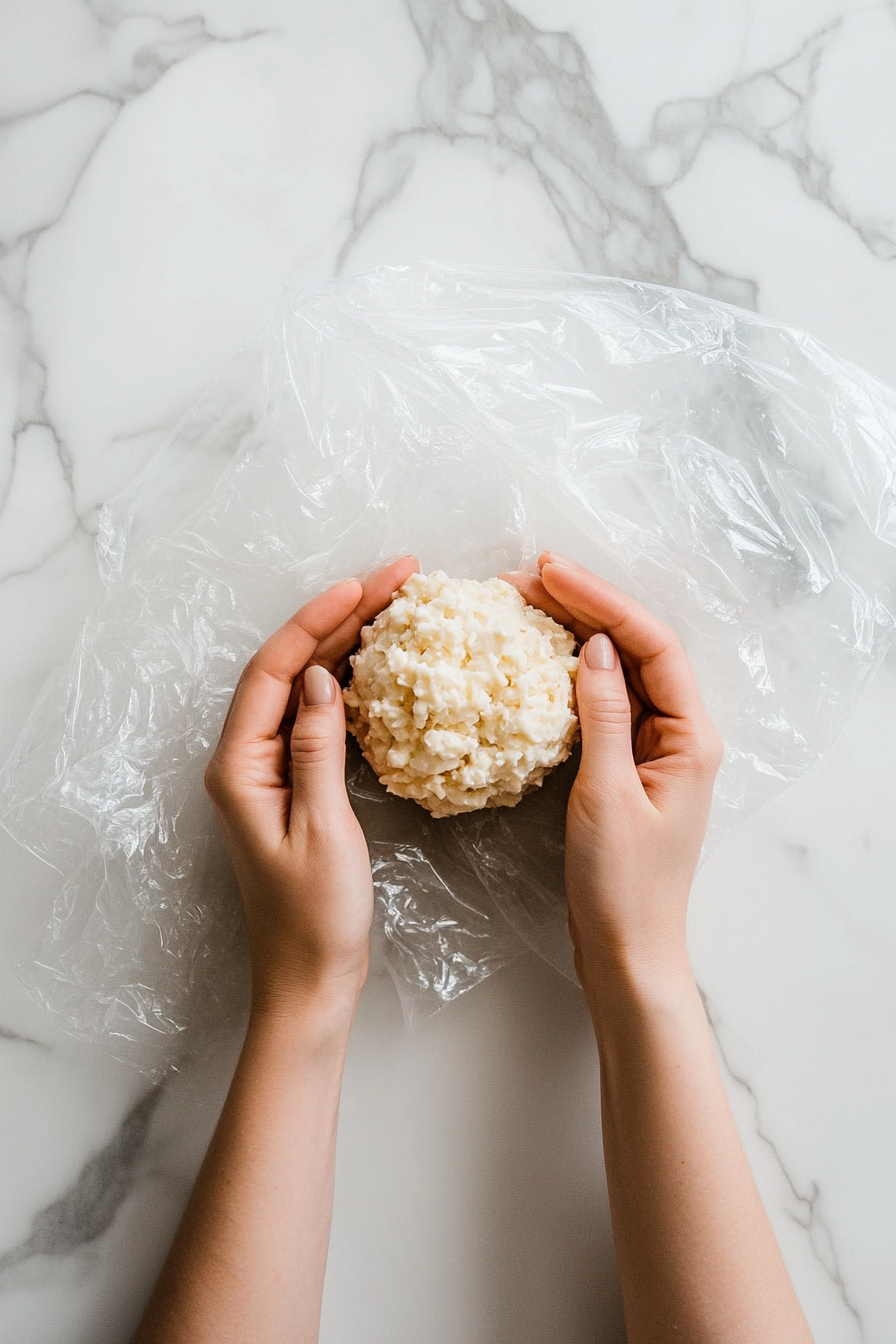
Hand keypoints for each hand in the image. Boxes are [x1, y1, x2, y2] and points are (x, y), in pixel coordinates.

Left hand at [205, 556, 419, 1015]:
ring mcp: (268, 772)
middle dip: (338, 618)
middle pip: (287, 669)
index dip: (318, 620)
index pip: (273, 670)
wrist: (310, 981)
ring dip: (344, 643)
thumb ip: (319, 748)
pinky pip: (316, 717)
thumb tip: (320, 677)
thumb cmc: (314, 918)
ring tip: (392, 604)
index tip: (364, 584)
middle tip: (395, 578)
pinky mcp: (294, 786)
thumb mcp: (323, 828)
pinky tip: (377, 666)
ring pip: (303, 687)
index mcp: (239, 767)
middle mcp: (246, 761)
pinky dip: (347, 684)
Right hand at [505, 553, 722, 989]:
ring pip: (615, 671)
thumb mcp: (607, 795)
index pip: (651, 644)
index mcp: (690, 736)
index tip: (551, 572)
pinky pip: (600, 704)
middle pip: (634, 648)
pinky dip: (566, 676)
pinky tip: (534, 660)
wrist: (626, 951)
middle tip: (522, 579)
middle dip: (582, 607)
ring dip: (571, 634)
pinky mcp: (626, 766)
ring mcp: (652, 749)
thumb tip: (591, 646)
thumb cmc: (623, 885)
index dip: (602, 601)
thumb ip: (603, 716)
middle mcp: (678, 733)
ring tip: (521, 605)